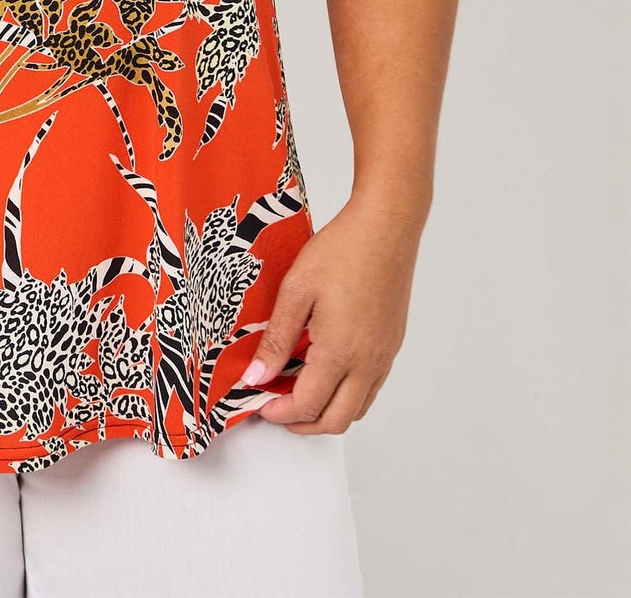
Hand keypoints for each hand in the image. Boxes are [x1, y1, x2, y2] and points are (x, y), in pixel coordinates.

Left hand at [241, 194, 423, 433]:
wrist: (385, 226)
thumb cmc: (342, 250)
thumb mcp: (296, 290)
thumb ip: (277, 339)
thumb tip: (258, 376)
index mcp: (341, 353)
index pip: (308, 406)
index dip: (280, 413)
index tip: (259, 403)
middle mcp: (368, 363)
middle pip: (336, 421)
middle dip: (302, 423)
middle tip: (276, 407)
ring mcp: (384, 356)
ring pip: (357, 409)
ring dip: (326, 410)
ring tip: (297, 388)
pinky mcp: (392, 344)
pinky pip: (371, 387)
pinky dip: (347, 393)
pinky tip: (325, 369)